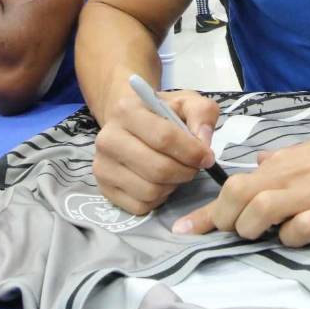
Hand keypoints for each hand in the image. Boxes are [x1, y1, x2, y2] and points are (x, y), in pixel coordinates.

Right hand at [94, 85, 219, 213]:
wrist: (131, 124)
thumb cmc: (161, 113)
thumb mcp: (186, 102)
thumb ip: (202, 114)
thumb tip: (203, 143)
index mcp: (127, 111)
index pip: (164, 138)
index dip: (192, 151)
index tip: (207, 157)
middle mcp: (107, 139)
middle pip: (158, 168)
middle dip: (185, 171)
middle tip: (194, 167)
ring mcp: (102, 166)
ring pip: (149, 190)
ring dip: (173, 185)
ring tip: (177, 171)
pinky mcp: (104, 189)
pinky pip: (140, 206)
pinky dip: (158, 199)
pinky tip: (161, 182)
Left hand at [173, 117, 309, 246]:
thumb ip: (282, 161)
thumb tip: (258, 166)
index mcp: (283, 162)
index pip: (232, 185)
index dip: (205, 212)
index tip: (182, 229)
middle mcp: (291, 176)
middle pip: (237, 198)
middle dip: (224, 221)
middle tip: (230, 232)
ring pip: (259, 213)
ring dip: (252, 229)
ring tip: (262, 233)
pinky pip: (299, 231)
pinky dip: (291, 238)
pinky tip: (300, 235)